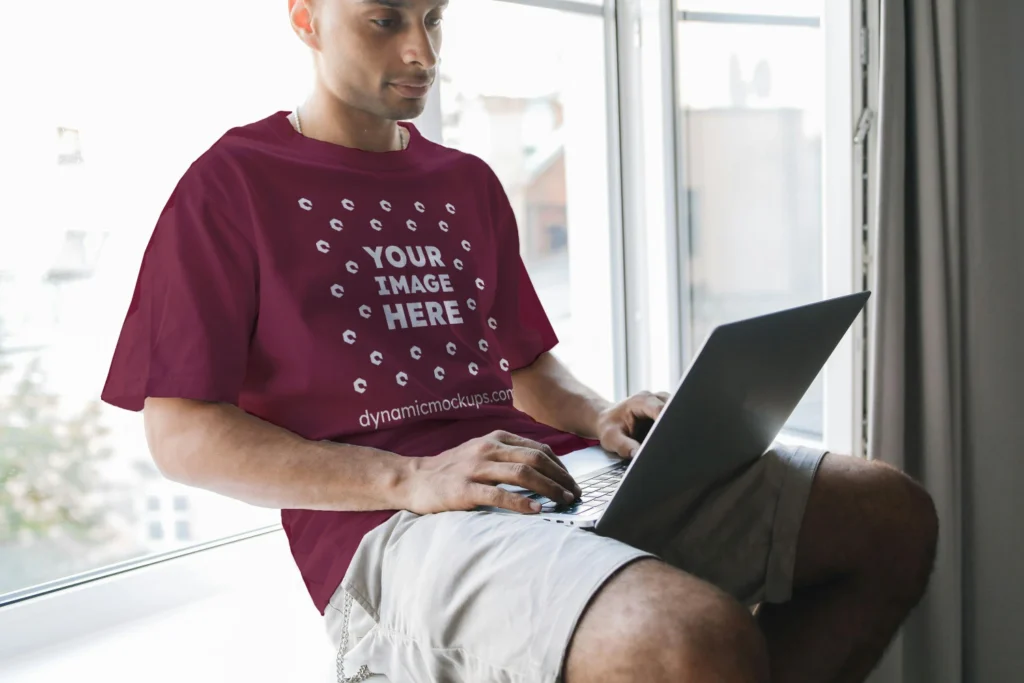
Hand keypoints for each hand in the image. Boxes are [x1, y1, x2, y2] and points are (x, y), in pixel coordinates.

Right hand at [404, 430, 581, 514]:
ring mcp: (475, 468)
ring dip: (548, 488)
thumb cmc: (451, 470)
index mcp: (495, 439)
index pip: (538, 449)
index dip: (560, 466)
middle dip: (560, 478)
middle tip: (575, 494)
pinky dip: (520, 502)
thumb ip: (508, 458)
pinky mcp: (464, 489)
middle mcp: (488, 449)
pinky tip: (535, 510)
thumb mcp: (481, 454)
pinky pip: (498, 494)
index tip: (572, 482)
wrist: (413, 479)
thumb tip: (544, 473)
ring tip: (563, 501)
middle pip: (535, 459)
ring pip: (522, 473)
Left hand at [595, 390, 670, 458]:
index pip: (661, 409)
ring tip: (671, 443)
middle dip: (674, 426)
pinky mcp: (667, 410)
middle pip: (674, 409)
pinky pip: (676, 417)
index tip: (669, 438)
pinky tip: (670, 439)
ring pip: (678, 413)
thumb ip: (625, 446)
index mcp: (640, 401)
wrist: (608, 420)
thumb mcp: (611, 438)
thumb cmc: (609, 427)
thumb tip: (639, 455)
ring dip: (675, 427)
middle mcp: (654, 398)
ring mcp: (663, 402)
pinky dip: (674, 428)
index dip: (667, 423)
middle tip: (672, 444)